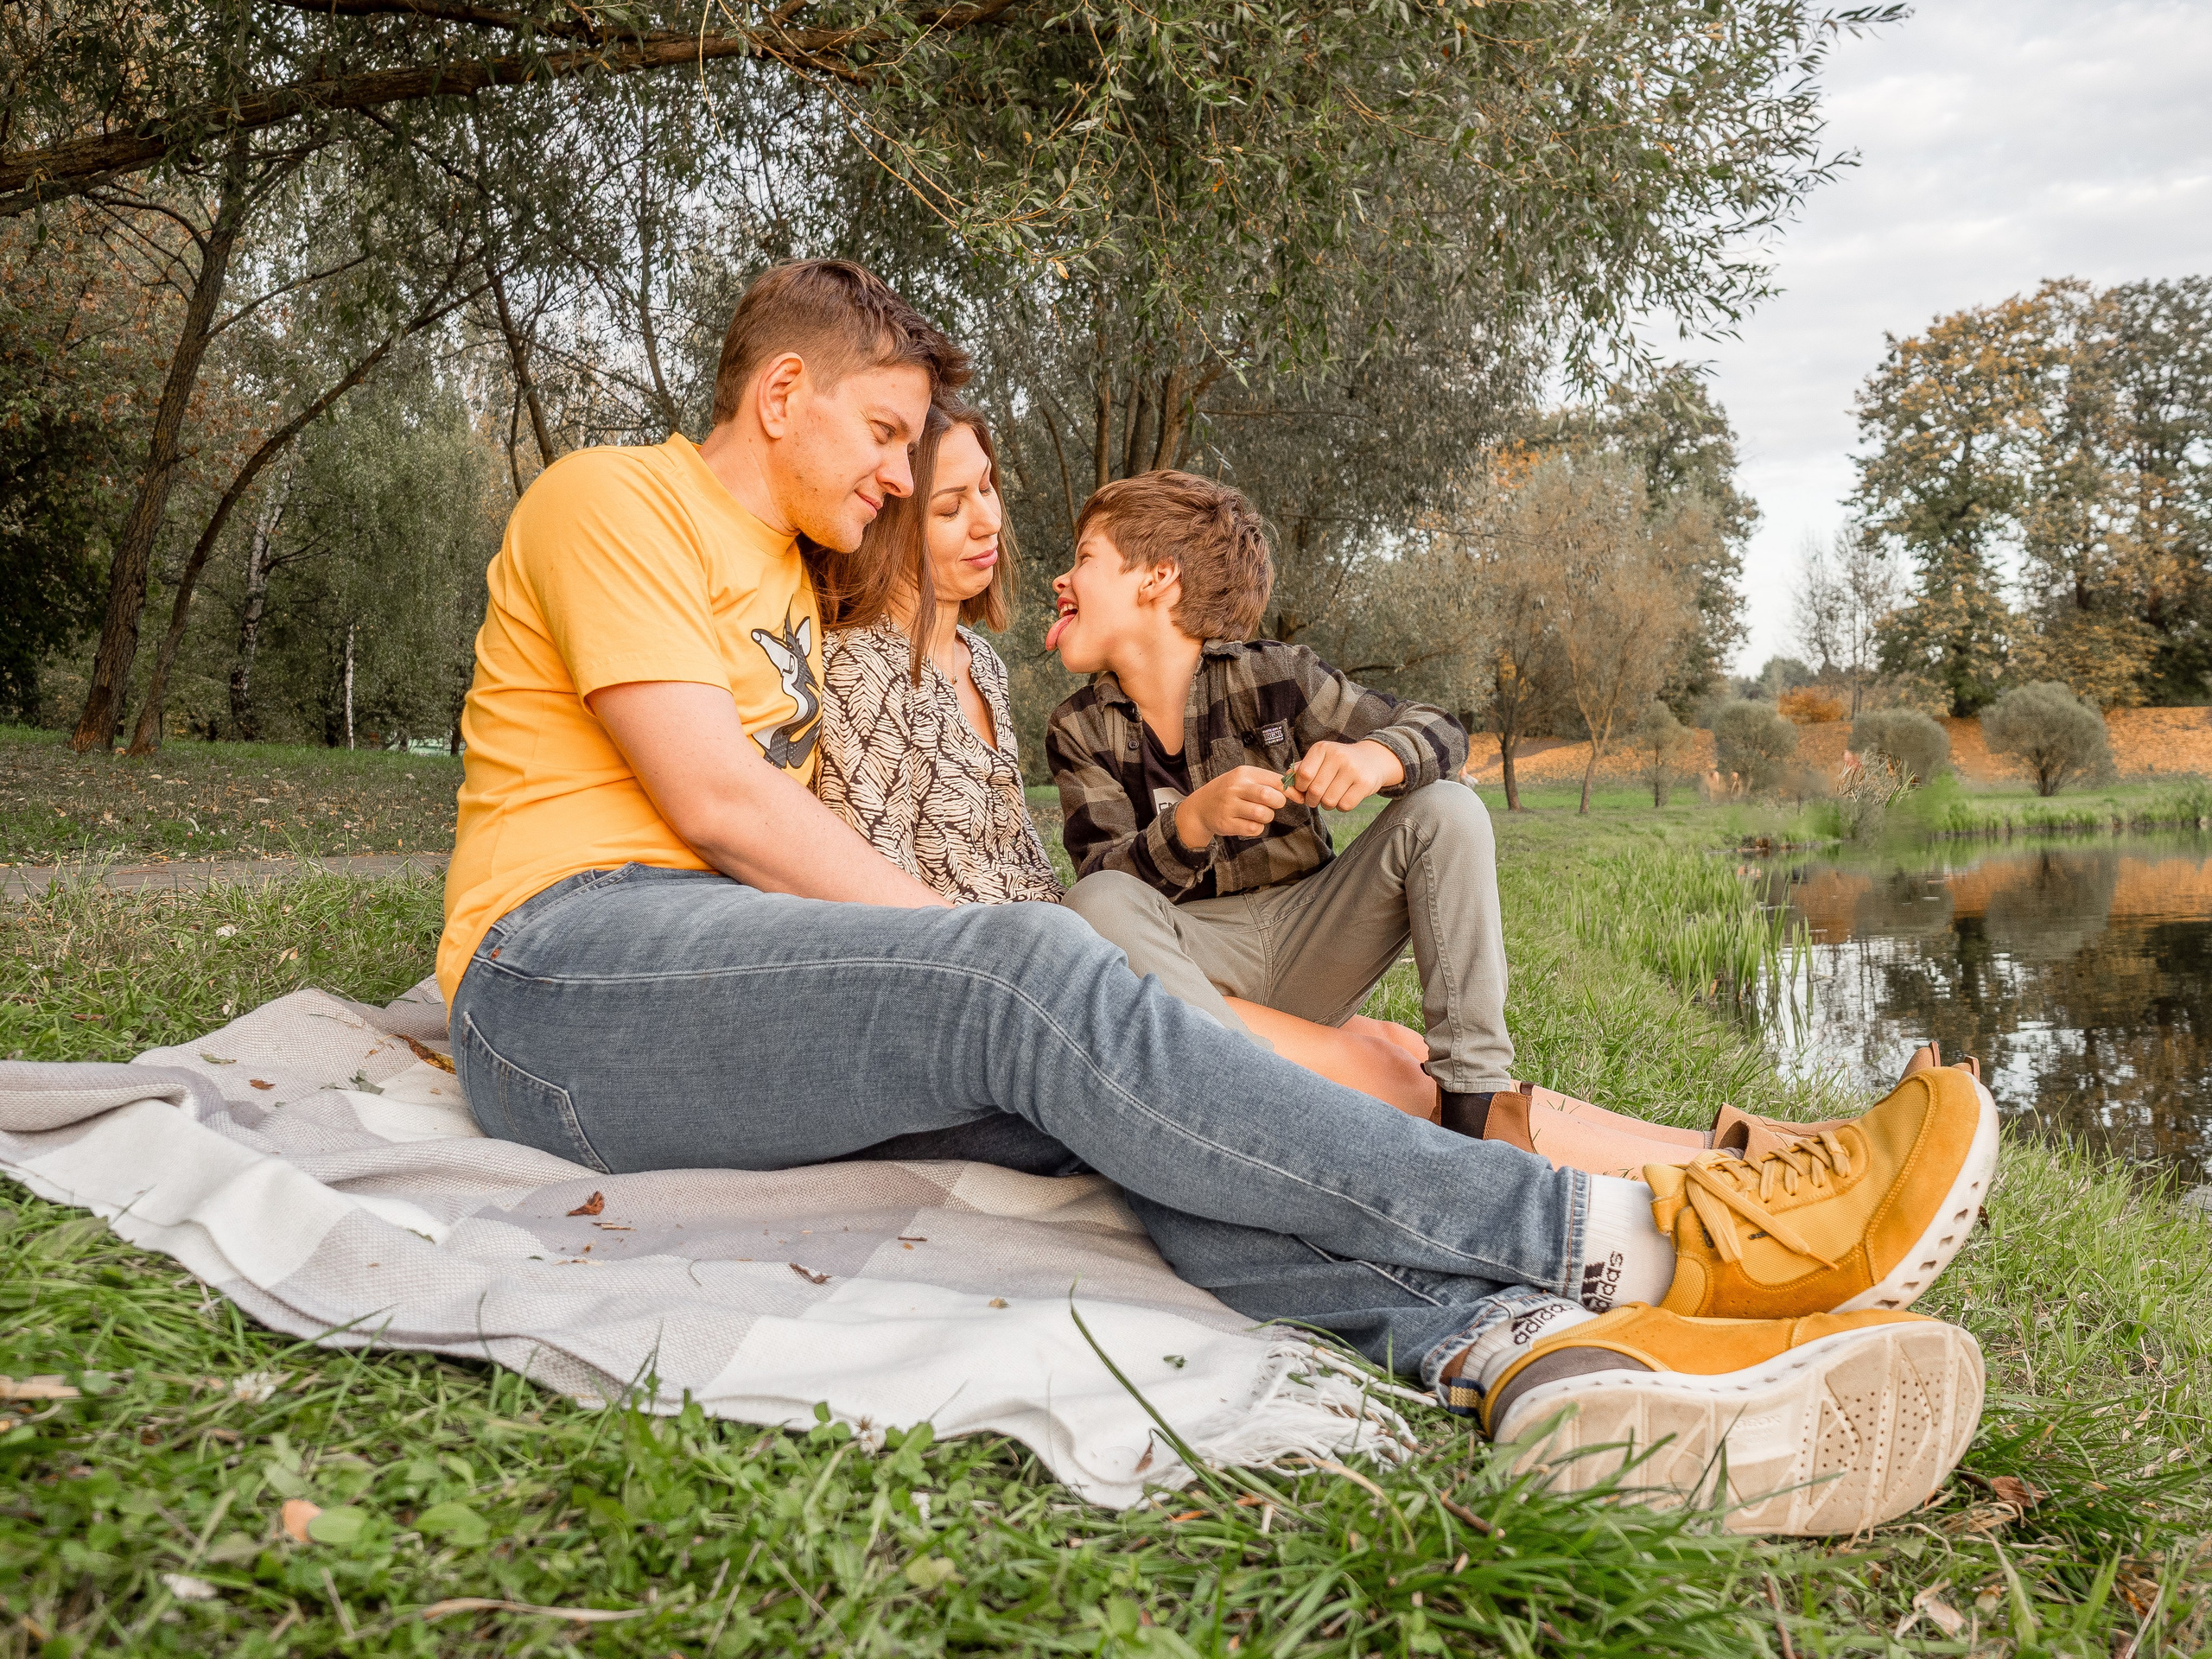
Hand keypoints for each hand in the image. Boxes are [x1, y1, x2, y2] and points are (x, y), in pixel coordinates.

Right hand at [1173, 765, 1288, 848]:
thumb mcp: (1244, 779)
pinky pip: (1254, 829)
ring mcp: (1230, 807)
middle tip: (1274, 805)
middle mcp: (1235, 788)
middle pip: (1268, 796)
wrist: (1200, 807)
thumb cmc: (1229, 792)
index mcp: (1243, 774)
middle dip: (1278, 803)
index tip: (1297, 797)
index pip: (1275, 780)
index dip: (1290, 790)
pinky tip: (1249, 822)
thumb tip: (1297, 791)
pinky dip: (1257, 828)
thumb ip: (1268, 782)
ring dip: (1268, 816)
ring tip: (1260, 814)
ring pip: (1263, 814)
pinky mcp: (1227, 824)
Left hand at [1285, 740, 1404, 810]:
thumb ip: (1302, 768)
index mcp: (1322, 748)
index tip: (1305, 789)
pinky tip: (1345, 797)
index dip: (1301, 787)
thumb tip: (1286, 780)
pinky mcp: (1365, 783)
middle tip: (1317, 798)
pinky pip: (1345, 805)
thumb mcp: (1321, 758)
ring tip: (1331, 797)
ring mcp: (1353, 769)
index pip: (1303, 775)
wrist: (1373, 760)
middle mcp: (1338, 756)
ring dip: (1327, 805)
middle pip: (1315, 790)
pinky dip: (1341, 807)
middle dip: (1313, 800)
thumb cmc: (1339, 762)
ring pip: (1329, 801)